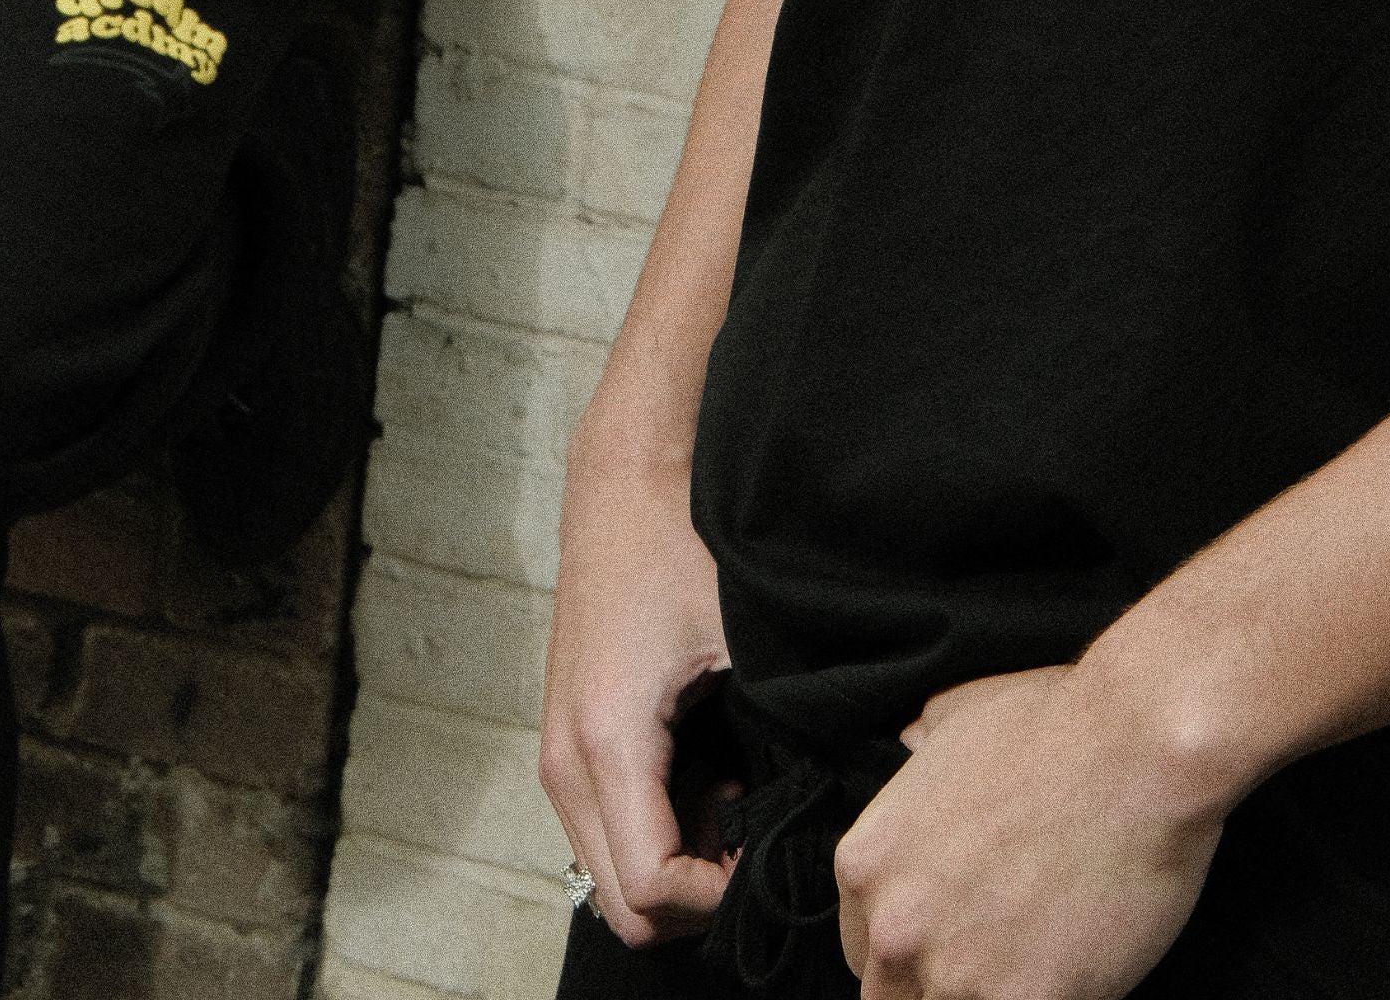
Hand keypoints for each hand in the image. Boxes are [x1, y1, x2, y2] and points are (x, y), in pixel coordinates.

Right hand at [540, 437, 735, 946]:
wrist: (623, 482)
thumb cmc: (680, 544)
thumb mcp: (740, 639)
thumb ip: (777, 730)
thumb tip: (830, 804)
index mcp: (608, 741)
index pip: (654, 889)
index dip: (722, 895)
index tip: (770, 848)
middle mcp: (567, 762)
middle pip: (625, 907)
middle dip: (698, 895)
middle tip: (755, 835)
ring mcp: (559, 756)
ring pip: (611, 878)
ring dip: (677, 866)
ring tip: (736, 798)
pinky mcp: (566, 743)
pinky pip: (605, 833)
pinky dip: (657, 833)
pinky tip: (708, 778)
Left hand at [833, 665, 1222, 999]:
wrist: (1138, 749)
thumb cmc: (1054, 724)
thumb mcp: (955, 719)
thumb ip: (920, 748)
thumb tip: (912, 740)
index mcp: (869, 863)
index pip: (862, 947)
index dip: (909, 946)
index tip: (947, 939)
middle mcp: (897, 925)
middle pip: (894, 998)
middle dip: (936, 985)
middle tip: (991, 957)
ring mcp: (959, 973)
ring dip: (984, 997)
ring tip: (1028, 962)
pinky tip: (1065, 976)